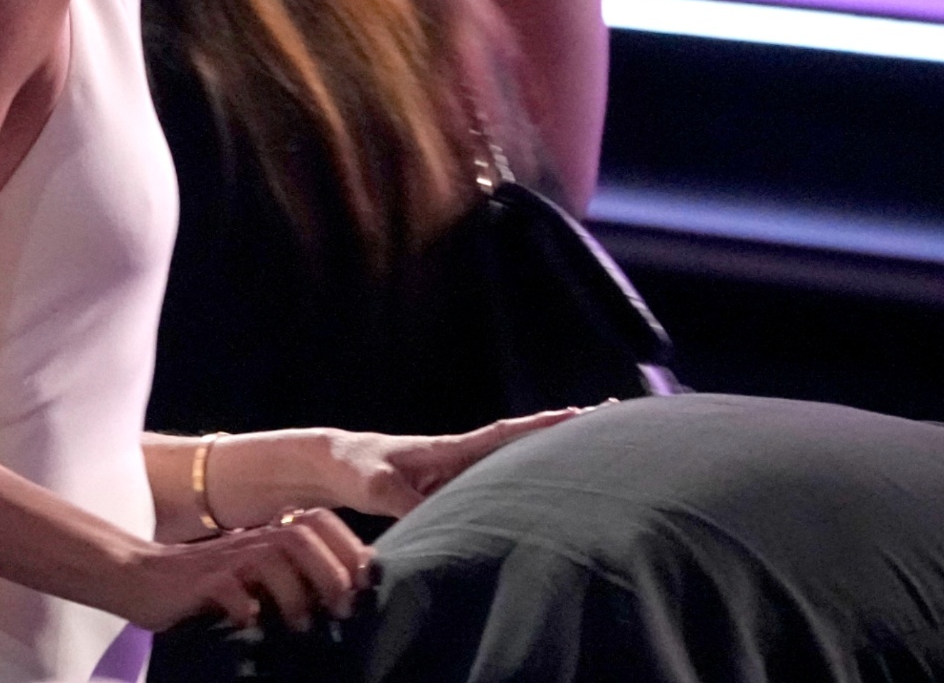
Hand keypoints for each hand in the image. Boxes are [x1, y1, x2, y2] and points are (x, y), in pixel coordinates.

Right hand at [115, 510, 368, 633]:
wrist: (143, 579)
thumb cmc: (210, 585)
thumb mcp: (257, 574)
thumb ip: (297, 573)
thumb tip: (356, 586)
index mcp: (268, 534)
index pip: (318, 520)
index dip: (349, 545)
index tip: (366, 580)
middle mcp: (251, 539)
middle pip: (302, 535)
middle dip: (330, 571)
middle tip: (342, 609)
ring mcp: (226, 558)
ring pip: (272, 558)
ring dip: (295, 594)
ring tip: (302, 625)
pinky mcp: (202, 581)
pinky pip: (230, 588)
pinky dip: (247, 608)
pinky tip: (252, 624)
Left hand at [318, 408, 581, 517]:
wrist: (330, 466)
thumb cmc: (353, 470)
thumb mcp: (379, 490)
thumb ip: (412, 508)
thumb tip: (446, 530)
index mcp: (449, 449)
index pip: (505, 435)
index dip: (542, 427)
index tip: (582, 414)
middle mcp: (460, 457)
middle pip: (521, 444)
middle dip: (564, 433)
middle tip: (613, 419)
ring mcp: (456, 474)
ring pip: (511, 465)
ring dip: (548, 459)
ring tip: (597, 452)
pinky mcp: (447, 492)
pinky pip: (492, 488)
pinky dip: (520, 485)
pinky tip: (543, 492)